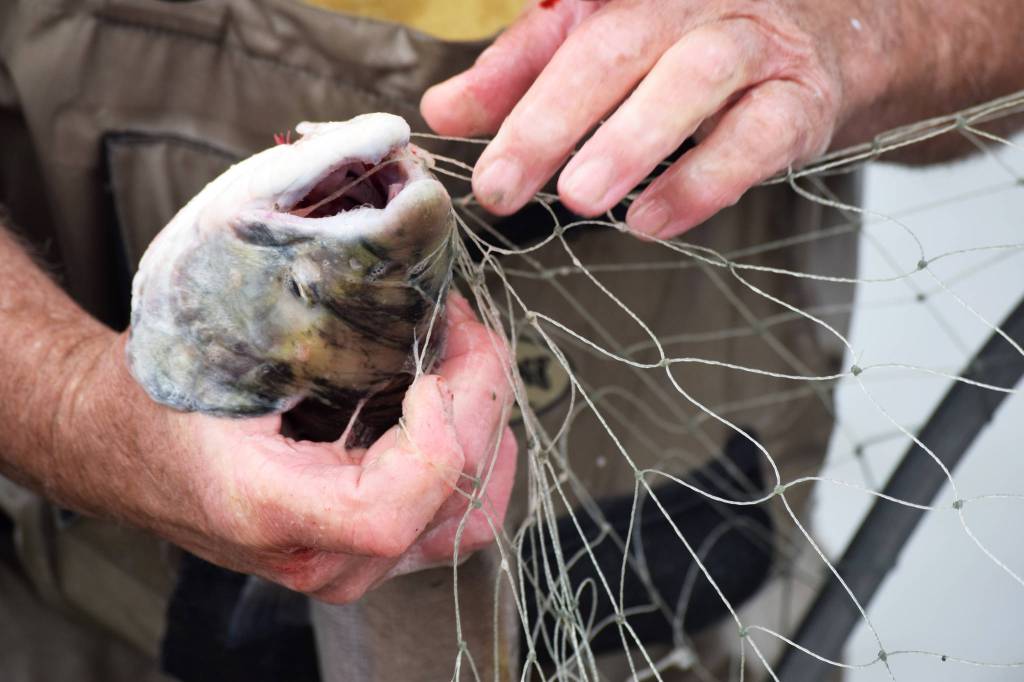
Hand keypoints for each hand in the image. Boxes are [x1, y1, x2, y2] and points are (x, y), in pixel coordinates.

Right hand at [52, 293, 515, 603]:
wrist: (121, 447)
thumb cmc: (165, 388)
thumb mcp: (223, 334)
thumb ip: (311, 313)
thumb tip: (404, 260)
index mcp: (268, 510)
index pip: (389, 512)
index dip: (437, 435)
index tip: (436, 358)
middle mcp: (316, 559)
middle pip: (448, 500)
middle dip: (478, 397)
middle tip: (463, 324)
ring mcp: (346, 567)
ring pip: (466, 513)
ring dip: (481, 422)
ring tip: (463, 354)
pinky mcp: (365, 556)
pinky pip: (454, 523)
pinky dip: (473, 457)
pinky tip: (459, 402)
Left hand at [422, 0, 895, 238]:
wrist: (819, 45)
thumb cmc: (685, 48)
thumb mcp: (595, 49)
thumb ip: (521, 76)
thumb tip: (443, 111)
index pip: (562, 27)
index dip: (508, 81)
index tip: (453, 133)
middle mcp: (690, 4)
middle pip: (616, 47)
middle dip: (552, 119)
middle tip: (503, 187)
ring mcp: (752, 45)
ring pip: (692, 78)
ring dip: (632, 141)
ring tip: (580, 199)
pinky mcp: (800, 99)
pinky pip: (756, 135)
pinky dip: (704, 180)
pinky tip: (654, 219)